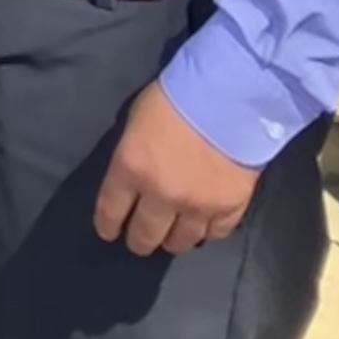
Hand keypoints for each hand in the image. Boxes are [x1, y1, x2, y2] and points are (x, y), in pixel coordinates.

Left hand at [92, 82, 258, 255]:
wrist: (230, 96)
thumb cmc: (175, 98)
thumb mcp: (136, 122)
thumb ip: (132, 156)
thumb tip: (132, 178)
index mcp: (132, 169)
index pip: (111, 211)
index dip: (108, 225)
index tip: (109, 232)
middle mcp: (162, 195)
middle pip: (145, 235)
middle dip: (139, 241)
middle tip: (140, 241)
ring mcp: (198, 206)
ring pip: (180, 242)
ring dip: (173, 240)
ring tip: (172, 237)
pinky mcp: (230, 209)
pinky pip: (215, 235)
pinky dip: (207, 233)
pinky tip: (203, 228)